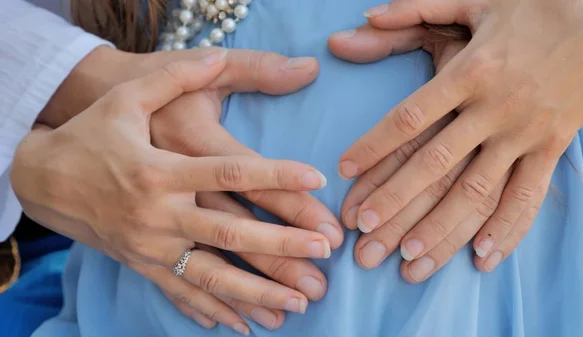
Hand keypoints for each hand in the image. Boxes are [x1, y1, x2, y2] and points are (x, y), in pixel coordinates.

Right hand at [11, 51, 334, 332]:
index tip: (316, 179)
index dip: (274, 175)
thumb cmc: (92, 136)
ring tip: (299, 303)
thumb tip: (221, 52)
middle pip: (228, 232)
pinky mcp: (143, 265)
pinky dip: (215, 311)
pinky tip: (246, 326)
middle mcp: (157, 214)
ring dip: (257, 292)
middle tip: (323, 251)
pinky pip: (183, 294)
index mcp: (159, 170)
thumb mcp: (127, 98)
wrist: (44, 179)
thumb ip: (175, 76)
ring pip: (210, 276)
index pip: (228, 172)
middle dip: (279, 245)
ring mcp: (150, 247)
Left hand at [328, 24, 513, 280]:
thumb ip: (413, 10)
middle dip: (397, 201)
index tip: (344, 171)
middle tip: (365, 233)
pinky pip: (529, 196)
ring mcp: (526, 133)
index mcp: (469, 72)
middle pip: (437, 164)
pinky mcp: (553, 148)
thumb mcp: (472, 0)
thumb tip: (359, 20)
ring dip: (444, 228)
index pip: (410, 117)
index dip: (374, 146)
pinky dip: (508, 229)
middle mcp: (495, 108)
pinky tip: (482, 258)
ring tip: (411, 260)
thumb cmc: (533, 10)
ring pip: (479, 191)